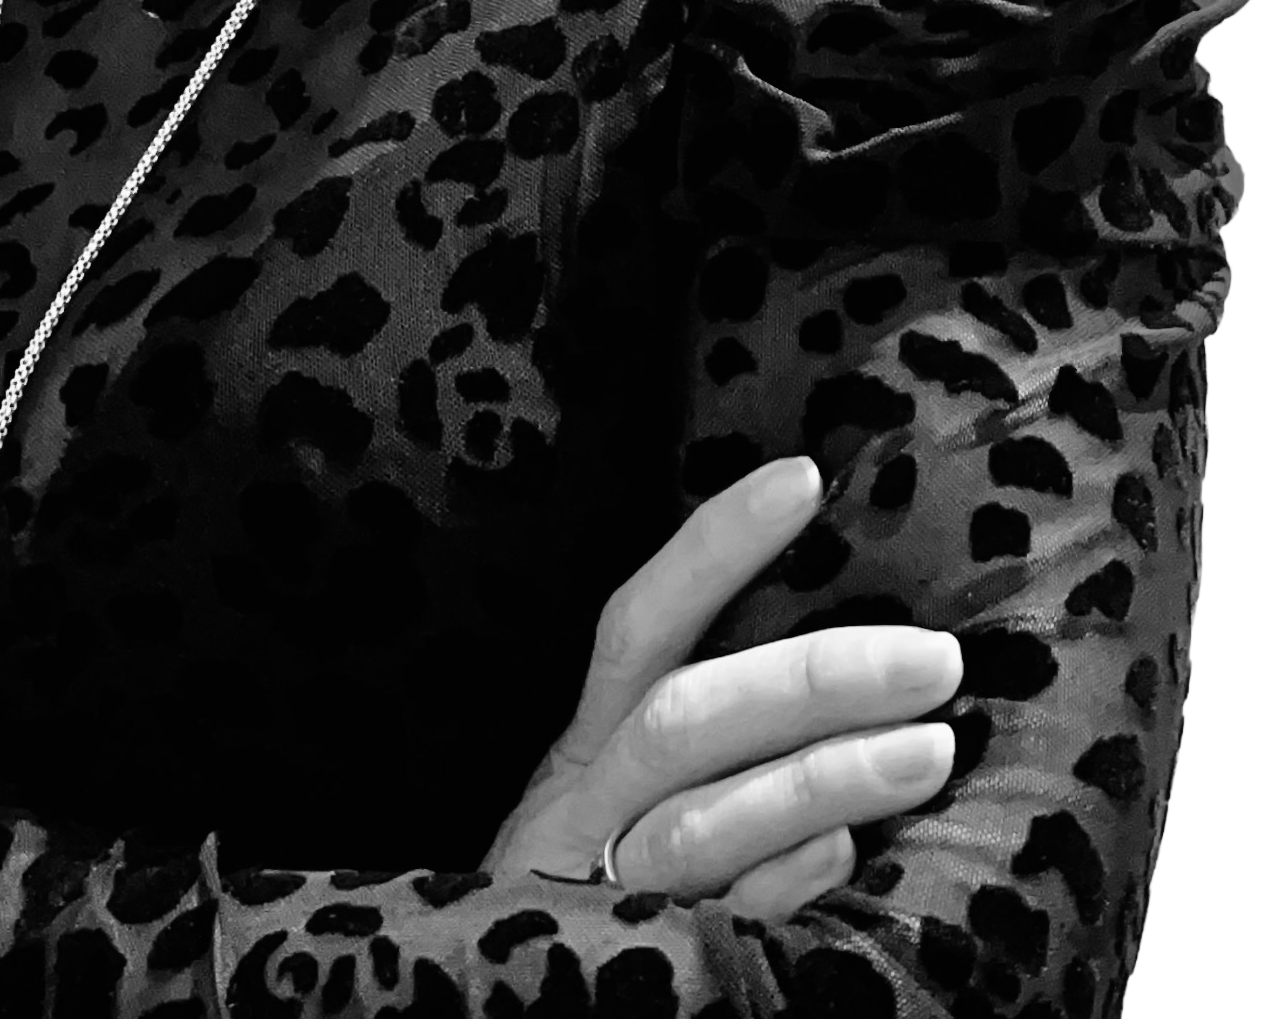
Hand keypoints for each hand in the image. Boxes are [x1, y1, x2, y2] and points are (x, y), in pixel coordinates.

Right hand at [478, 455, 962, 919]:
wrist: (510, 998)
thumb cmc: (608, 874)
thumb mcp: (626, 787)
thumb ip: (710, 727)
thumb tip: (853, 654)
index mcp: (588, 740)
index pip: (642, 619)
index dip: (713, 546)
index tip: (802, 479)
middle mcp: (587, 800)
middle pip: (686, 718)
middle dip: (810, 680)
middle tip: (935, 660)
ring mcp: (606, 883)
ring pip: (701, 820)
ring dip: (820, 781)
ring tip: (932, 750)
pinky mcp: (633, 956)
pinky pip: (715, 920)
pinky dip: (780, 884)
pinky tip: (846, 856)